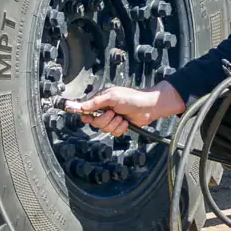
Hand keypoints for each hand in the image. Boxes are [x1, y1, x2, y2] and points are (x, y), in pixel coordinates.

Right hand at [70, 81, 186, 137]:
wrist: (149, 107)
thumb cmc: (132, 98)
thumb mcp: (112, 97)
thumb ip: (96, 102)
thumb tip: (81, 106)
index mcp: (101, 101)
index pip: (87, 109)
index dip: (86, 115)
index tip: (87, 118)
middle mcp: (105, 110)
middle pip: (96, 122)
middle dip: (105, 120)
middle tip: (113, 114)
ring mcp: (112, 119)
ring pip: (105, 129)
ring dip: (115, 124)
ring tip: (122, 118)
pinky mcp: (119, 126)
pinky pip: (114, 133)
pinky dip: (121, 129)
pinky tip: (126, 123)